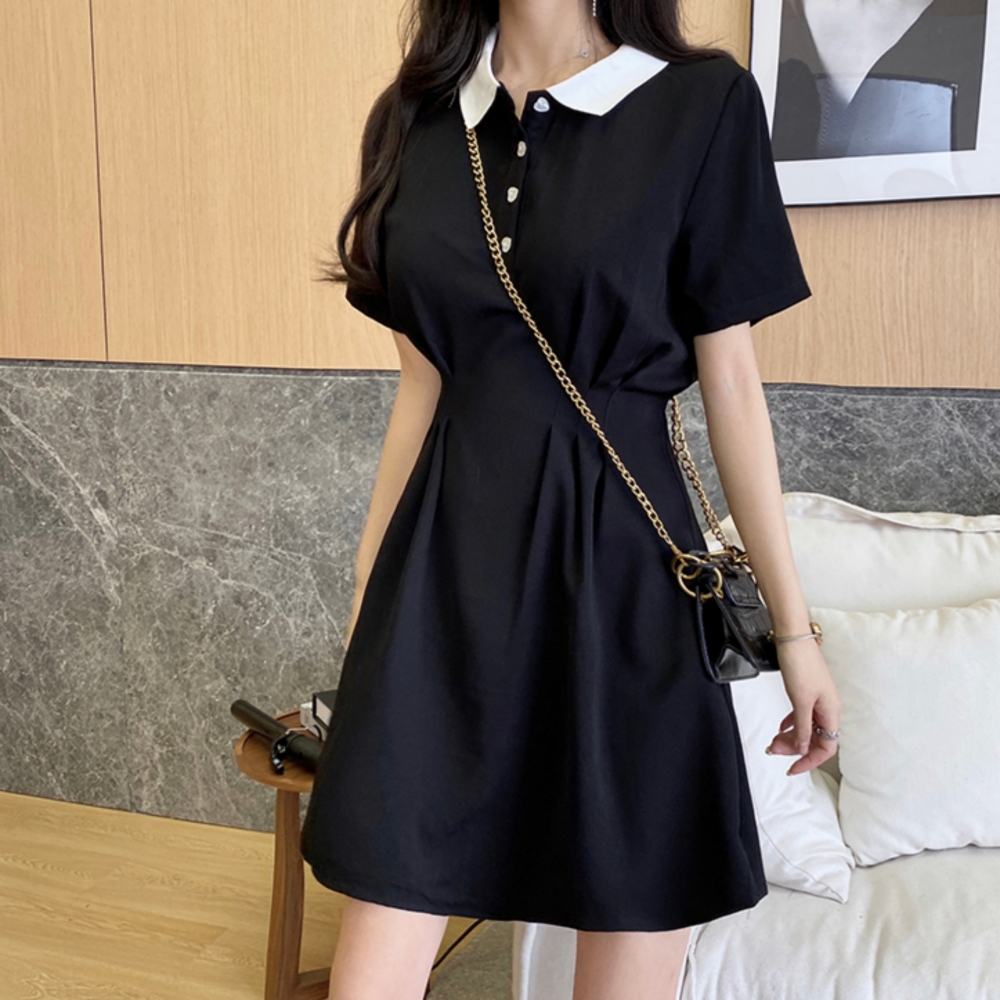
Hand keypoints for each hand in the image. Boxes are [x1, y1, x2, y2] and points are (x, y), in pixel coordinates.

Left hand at [766, 637, 841, 775]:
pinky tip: (780, 728)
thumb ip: (802, 727)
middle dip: (795, 748)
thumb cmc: (800, 665)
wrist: (793, 637)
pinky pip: (801, 714)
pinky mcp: (807, 690)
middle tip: (774, 750)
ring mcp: (818, 698)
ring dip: (791, 737)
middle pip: (815, 738)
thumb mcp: (800, 701)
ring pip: (806, 727)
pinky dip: (791, 723)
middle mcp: (828, 707)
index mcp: (831, 711)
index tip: (792, 769)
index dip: (810, 760)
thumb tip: (803, 749)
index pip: (827, 747)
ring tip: (773, 741)